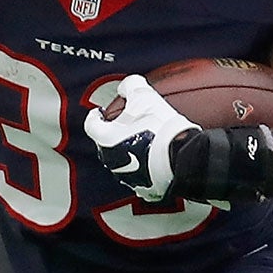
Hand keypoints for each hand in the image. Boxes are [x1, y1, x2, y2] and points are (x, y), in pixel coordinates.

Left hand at [84, 75, 196, 201]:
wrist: (181, 157)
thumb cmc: (159, 128)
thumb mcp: (144, 96)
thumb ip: (130, 85)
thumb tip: (125, 86)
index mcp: (106, 138)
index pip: (91, 124)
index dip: (96, 116)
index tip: (101, 113)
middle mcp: (111, 160)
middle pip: (106, 144)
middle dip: (114, 134)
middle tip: (128, 125)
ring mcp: (127, 177)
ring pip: (122, 161)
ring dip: (129, 151)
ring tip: (145, 142)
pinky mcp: (143, 187)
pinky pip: (139, 175)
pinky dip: (144, 167)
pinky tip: (155, 159)